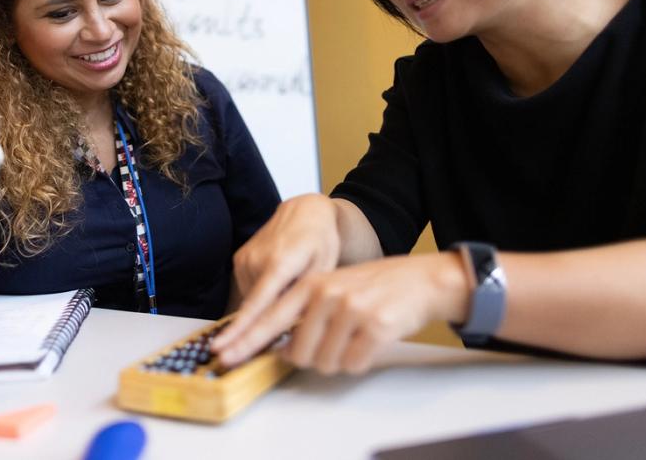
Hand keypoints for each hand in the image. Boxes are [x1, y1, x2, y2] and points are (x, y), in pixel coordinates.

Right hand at [212, 194, 341, 356]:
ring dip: (262, 312)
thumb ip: (307, 298)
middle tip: (224, 359)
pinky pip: (248, 290)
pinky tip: (275, 289)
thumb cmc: (320, 242)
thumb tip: (293, 331)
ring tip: (285, 297)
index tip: (224, 346)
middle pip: (251, 307)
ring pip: (251, 300)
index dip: (242, 328)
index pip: (258, 302)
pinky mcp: (239, 259)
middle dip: (238, 335)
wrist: (304, 211)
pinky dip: (259, 299)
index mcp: (281, 262)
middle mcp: (257, 259)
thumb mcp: (324, 270)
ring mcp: (245, 258)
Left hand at [220, 253, 468, 373]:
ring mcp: (350, 309)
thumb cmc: (374, 289)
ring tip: (357, 336)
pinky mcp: (375, 325)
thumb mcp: (332, 288)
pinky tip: (372, 339)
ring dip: (341, 360)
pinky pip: (354, 363)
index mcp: (310, 284)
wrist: (422, 281)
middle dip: (315, 359)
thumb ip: (304, 313)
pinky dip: (361, 360)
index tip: (223, 356)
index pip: (268, 317)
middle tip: (336, 342)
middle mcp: (325, 293)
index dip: (245, 341)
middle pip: (298, 353)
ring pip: (327, 362)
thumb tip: (282, 349)